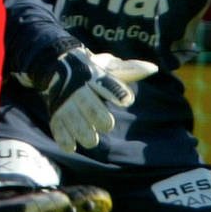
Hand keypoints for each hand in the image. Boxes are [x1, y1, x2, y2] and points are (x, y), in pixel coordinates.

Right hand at [41, 47, 157, 151]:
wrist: (58, 64)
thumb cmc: (92, 69)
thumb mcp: (109, 66)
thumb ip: (130, 70)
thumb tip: (154, 68)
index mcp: (95, 76)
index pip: (107, 84)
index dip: (117, 92)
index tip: (127, 100)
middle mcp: (79, 89)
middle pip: (90, 105)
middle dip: (99, 116)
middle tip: (108, 125)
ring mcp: (66, 102)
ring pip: (74, 120)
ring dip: (83, 132)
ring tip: (92, 140)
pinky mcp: (56, 113)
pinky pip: (58, 128)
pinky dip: (64, 138)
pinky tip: (72, 146)